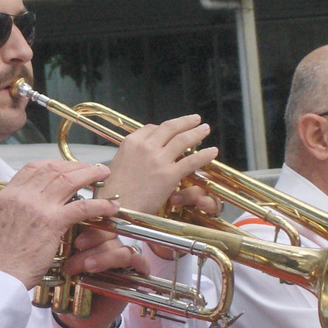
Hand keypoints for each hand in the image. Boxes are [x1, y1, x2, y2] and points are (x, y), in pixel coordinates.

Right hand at [0, 160, 120, 287]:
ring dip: (90, 175)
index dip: (54, 164)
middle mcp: (22, 195)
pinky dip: (99, 204)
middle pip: (54, 169)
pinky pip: (82, 207)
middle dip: (76, 166)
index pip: (33, 167)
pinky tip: (110, 206)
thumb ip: (14, 211)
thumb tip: (29, 209)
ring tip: (103, 174)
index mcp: (7, 194)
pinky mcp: (52, 222)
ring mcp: (38, 207)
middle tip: (90, 169)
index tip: (67, 167)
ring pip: (69, 180)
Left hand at [57, 225, 150, 327]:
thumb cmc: (69, 288)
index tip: (74, 238)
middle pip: (109, 232)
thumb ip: (63, 249)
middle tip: (76, 249)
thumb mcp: (63, 266)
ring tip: (87, 266)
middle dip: (92, 240)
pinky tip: (118, 268)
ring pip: (121, 248)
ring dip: (104, 256)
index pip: (96, 222)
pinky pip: (140, 262)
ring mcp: (124, 259)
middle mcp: (109, 246)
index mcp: (92, 239)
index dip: (88, 225)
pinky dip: (133, 262)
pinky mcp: (135, 274)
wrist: (78, 317)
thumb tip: (56, 230)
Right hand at [97, 115, 217, 214]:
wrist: (117, 208)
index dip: (165, 127)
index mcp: (131, 142)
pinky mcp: (169, 175)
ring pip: (183, 140)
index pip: (152, 128)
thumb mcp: (118, 163)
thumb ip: (132, 154)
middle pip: (170, 128)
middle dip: (186, 122)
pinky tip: (212, 151)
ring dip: (197, 132)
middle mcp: (146, 147)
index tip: (173, 129)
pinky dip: (205, 155)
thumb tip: (143, 152)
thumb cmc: (115, 191)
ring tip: (205, 129)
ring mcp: (159, 160)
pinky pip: (192, 160)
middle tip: (195, 119)